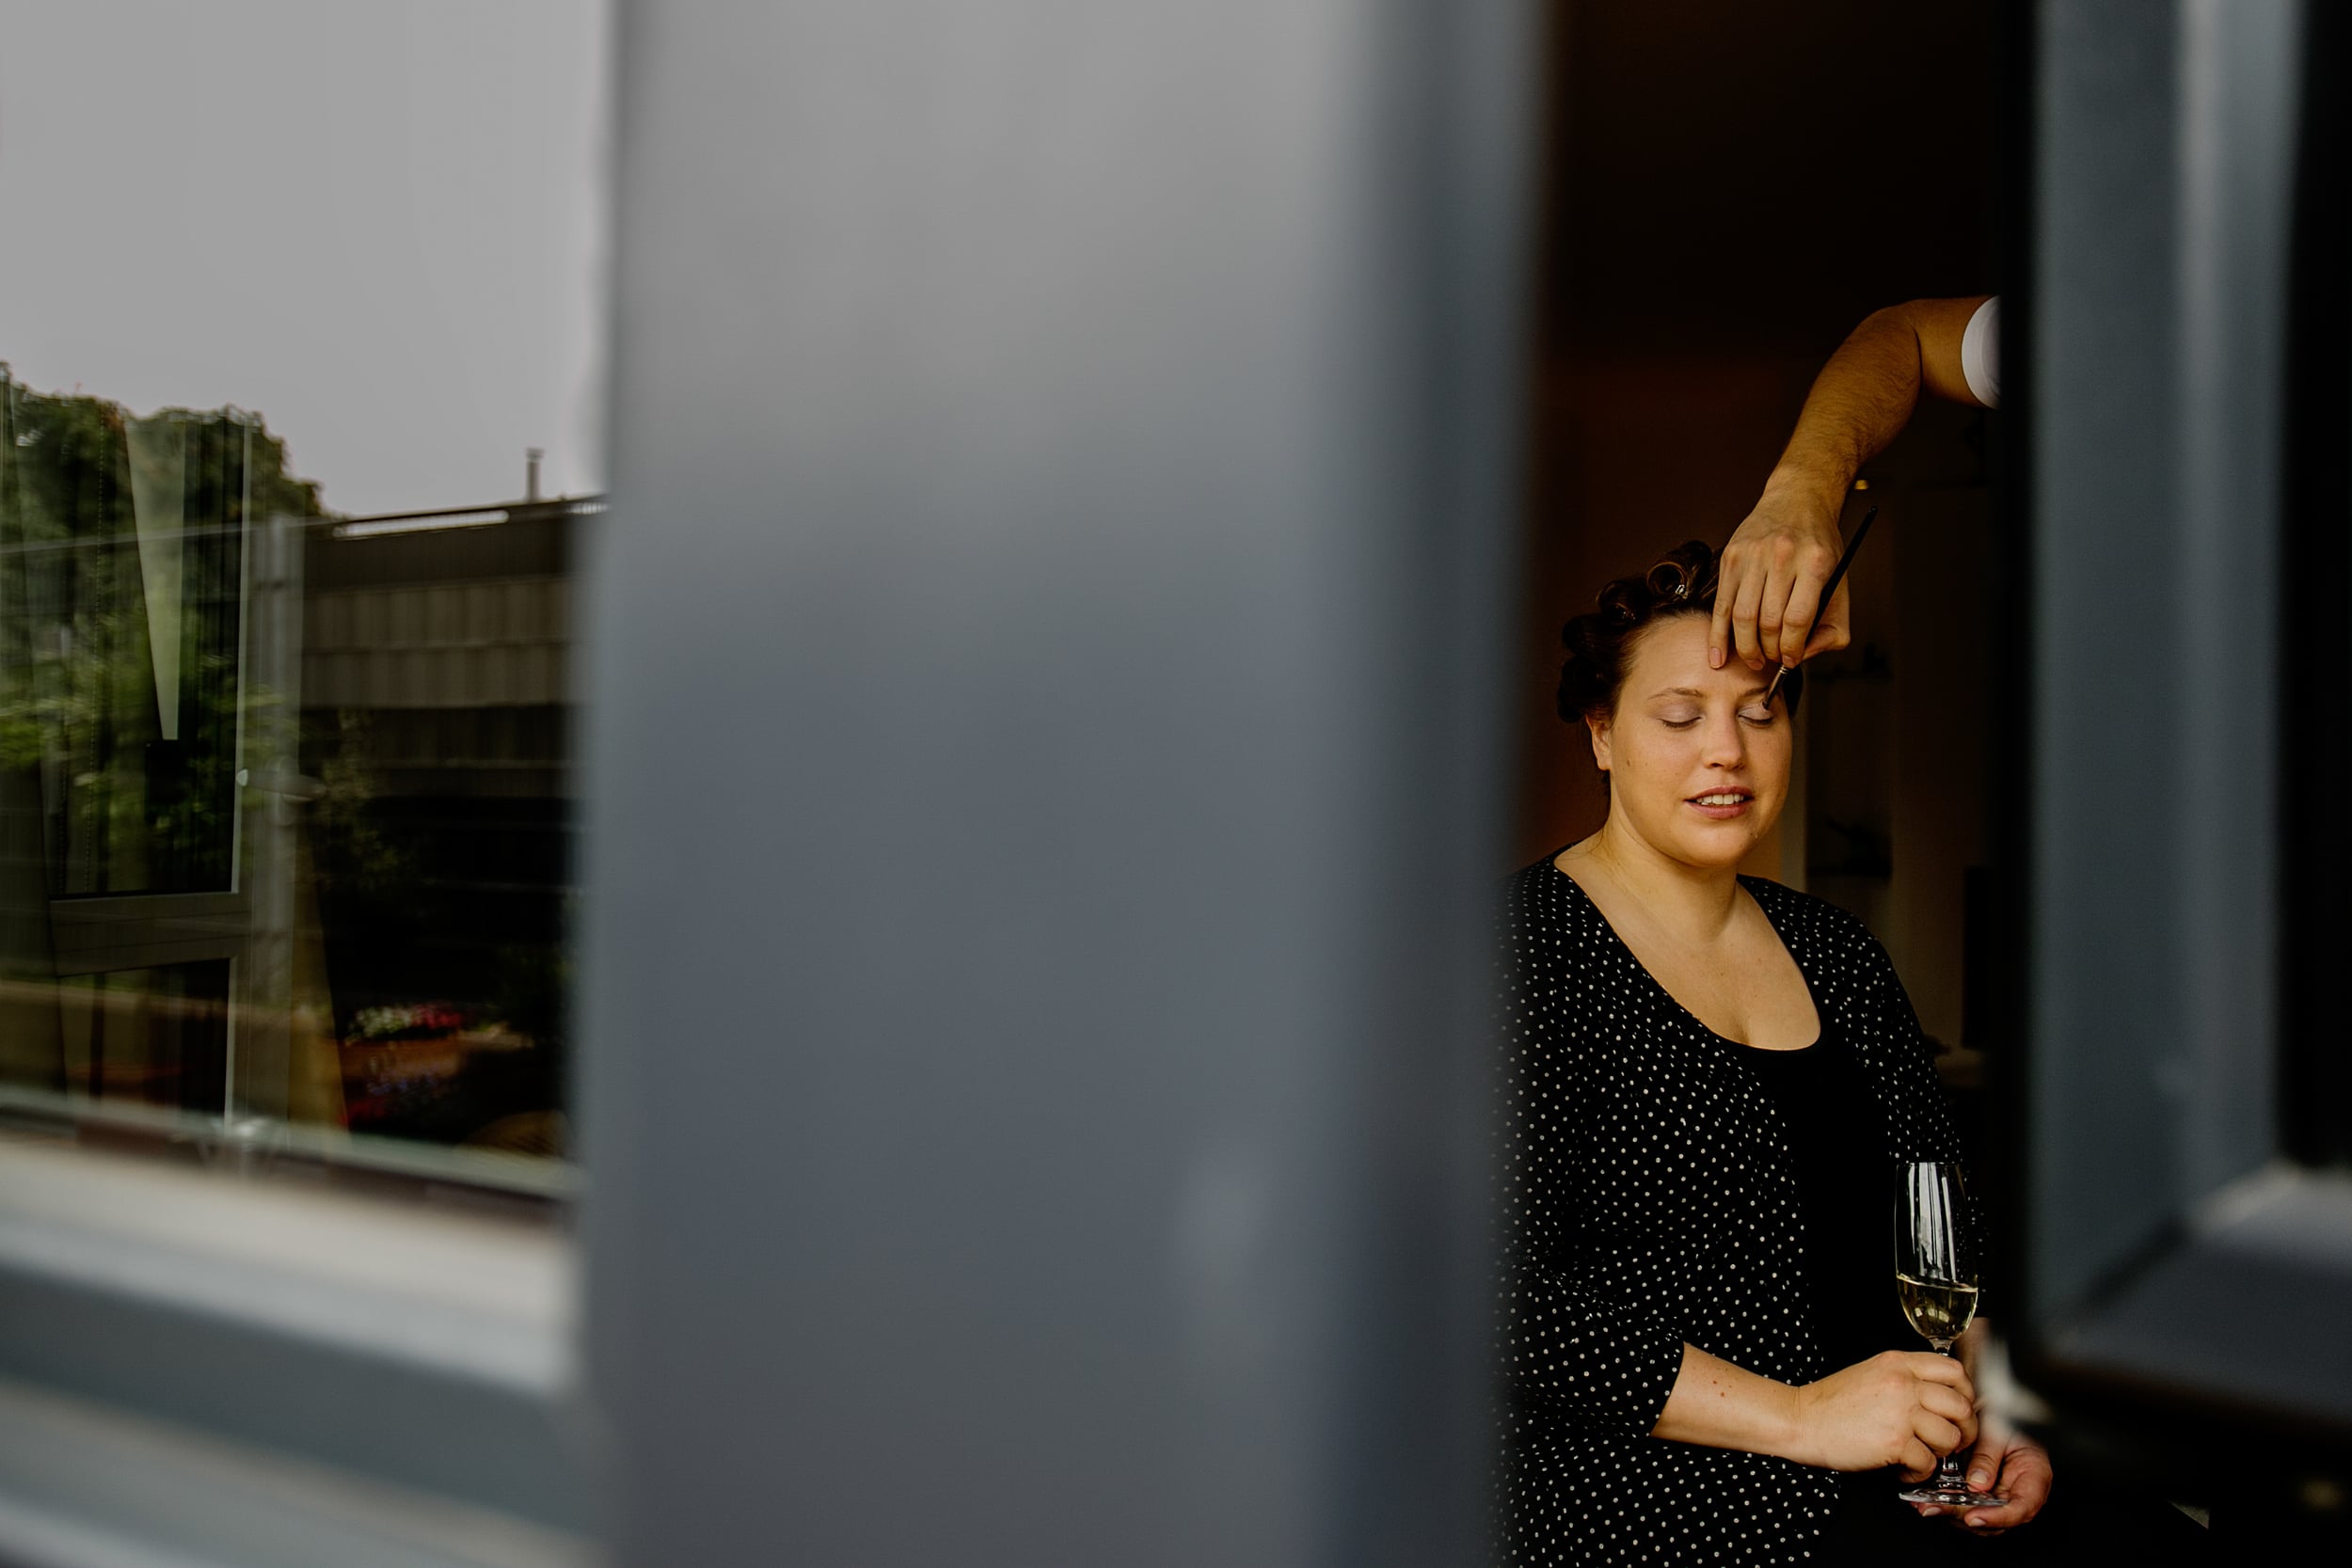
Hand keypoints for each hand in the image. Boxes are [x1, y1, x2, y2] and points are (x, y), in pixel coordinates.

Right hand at [1712, 480, 1851, 673]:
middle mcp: (1782, 555)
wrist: (1797, 499)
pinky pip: (1721, 605)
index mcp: (1815, 562)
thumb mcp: (1840, 581)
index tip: (1792, 660)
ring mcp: (1753, 554)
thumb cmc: (1819, 546)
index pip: (1797, 619)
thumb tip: (1802, 655)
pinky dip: (1718, 635)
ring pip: (1742, 616)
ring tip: (1753, 659)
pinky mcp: (1731, 556)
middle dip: (1769, 650)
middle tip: (1772, 659)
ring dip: (1746, 647)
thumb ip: (1832, 626)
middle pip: (1768, 621)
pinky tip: (1719, 656)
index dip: (1792, 649)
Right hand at [1784, 1351, 1978, 1478]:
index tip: (1959, 1409)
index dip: (1966, 1393)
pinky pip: (1928, 1463)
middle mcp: (1903, 1384)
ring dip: (1941, 1453)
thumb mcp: (1871, 1373)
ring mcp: (1900, 1413)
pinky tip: (1904, 1468)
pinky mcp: (1895, 1442)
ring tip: (1922, 1455)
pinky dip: (1919, 1472)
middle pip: (1961, 1406)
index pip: (1954, 1370)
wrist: (1801, 1420)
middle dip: (1964, 1430)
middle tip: (1952, 1440)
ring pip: (1950, 1437)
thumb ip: (1905, 1377)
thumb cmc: (1832, 1402)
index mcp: (1898, 1363)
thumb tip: (1941, 1397)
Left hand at [1914, 1423, 2052, 1534]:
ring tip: (1926, 1505)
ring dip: (1951, 1513)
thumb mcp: (1998, 1429)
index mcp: (2034, 1476)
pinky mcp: (1980, 1492)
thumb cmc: (2004, 1413)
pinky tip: (1926, 1500)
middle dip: (1964, 1515)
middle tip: (1936, 1508)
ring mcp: (1998, 1494)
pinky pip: (1966, 1505)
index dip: (1998, 1517)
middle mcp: (2017, 1491)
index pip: (2022, 1508)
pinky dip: (1947, 1504)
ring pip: (1979, 1517)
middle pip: (1996, 1519)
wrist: (1994, 1403)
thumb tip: (1977, 1484)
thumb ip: (1988, 1457)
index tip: (1973, 1517)